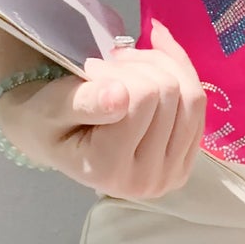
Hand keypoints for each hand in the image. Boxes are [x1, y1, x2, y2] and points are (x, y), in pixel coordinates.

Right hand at [0, 17, 206, 197]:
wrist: (50, 136)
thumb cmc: (45, 120)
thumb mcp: (51, 108)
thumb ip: (84, 102)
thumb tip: (120, 96)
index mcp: (108, 170)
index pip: (143, 96)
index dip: (119, 70)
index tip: (91, 70)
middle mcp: (146, 181)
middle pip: (171, 94)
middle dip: (140, 66)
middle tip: (109, 64)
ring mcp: (171, 175)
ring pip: (192, 96)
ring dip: (162, 66)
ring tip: (127, 65)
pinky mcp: (185, 162)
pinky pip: (199, 105)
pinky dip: (180, 73)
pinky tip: (152, 62)